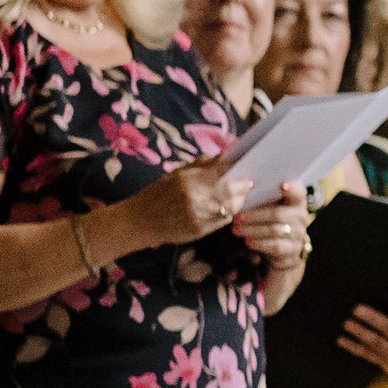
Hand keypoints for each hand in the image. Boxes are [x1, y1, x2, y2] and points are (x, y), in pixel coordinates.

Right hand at [119, 156, 251, 248]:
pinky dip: (227, 213)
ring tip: (238, 195)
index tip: (244, 166)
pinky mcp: (200, 231)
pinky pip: (223, 220)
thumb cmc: (157, 194)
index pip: (222, 171)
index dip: (236, 168)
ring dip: (237, 200)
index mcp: (188, 180)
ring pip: (231, 207)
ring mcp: (199, 216)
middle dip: (242, 186)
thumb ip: (201, 165)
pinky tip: (225, 208)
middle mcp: (195, 198)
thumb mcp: (176, 173)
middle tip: (247, 183)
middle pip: (231, 190)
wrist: (140, 221)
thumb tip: (224, 156)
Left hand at [226, 183, 311, 268]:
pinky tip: (247, 241)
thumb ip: (262, 197)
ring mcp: (298, 233)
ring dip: (252, 230)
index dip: (292, 188)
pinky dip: (259, 243)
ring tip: (236, 229)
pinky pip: (275, 246)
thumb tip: (240, 190)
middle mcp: (301, 216)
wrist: (284, 245)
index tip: (282, 186)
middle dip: (254, 216)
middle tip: (237, 217)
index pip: (298, 192)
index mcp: (297, 200)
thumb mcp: (270, 205)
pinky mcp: (293, 249)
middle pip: (278, 214)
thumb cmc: (272, 218)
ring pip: (274, 230)